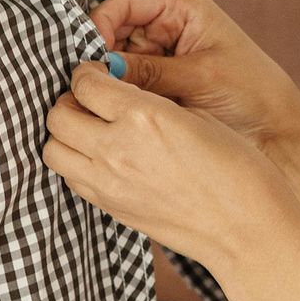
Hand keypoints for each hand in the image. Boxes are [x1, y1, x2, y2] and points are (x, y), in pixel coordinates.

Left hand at [43, 59, 299, 272]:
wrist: (246, 228)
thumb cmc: (236, 167)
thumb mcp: (196, 116)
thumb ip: (150, 101)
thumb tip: (119, 91)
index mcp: (143, 116)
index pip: (85, 83)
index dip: (89, 72)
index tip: (99, 72)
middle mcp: (116, 149)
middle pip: (58, 115)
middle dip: (70, 100)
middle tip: (91, 99)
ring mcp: (109, 184)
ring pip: (53, 150)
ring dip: (65, 134)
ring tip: (92, 129)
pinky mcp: (110, 208)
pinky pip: (71, 178)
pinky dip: (76, 162)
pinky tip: (103, 157)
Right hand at [86, 0, 299, 159]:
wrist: (278, 133)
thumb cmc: (251, 94)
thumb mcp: (199, 78)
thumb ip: (148, 72)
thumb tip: (98, 71)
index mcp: (182, 8)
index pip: (124, 5)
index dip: (98, 25)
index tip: (88, 57)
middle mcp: (168, 26)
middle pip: (114, 31)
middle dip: (99, 57)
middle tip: (86, 86)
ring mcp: (162, 55)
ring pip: (116, 60)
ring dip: (108, 79)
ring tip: (98, 102)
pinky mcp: (160, 84)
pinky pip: (128, 84)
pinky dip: (119, 96)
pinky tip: (111, 111)